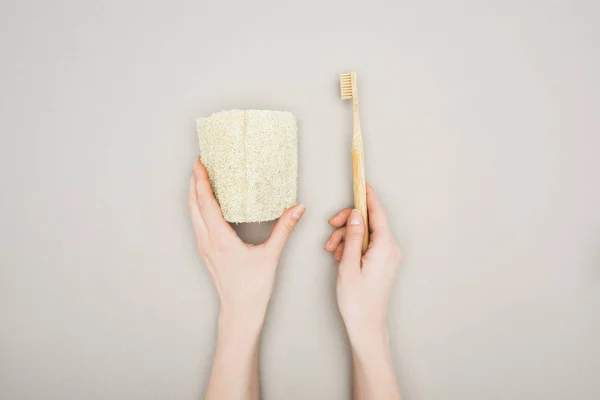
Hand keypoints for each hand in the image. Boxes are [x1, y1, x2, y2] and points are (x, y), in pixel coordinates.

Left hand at [188, 157, 305, 329]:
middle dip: (193, 182)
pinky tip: (205, 204)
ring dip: (193, 194)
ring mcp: (204, 247)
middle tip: (198, 163)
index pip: (206, 203)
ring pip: (192, 214)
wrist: (240, 312)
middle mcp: (207, 241)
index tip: (200, 164)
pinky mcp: (206, 252)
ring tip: (199, 178)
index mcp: (220, 239)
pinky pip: (197, 223)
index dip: (201, 181)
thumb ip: (284, 229)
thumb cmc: (253, 288)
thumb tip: (297, 209)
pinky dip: (197, 208)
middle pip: (193, 205)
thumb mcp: (271, 255)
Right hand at [324, 184, 401, 348]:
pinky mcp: (383, 262)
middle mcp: (390, 249)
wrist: (366, 326)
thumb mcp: (348, 265)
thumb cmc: (357, 300)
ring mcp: (388, 256)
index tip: (361, 183)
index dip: (368, 196)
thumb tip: (356, 214)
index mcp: (384, 247)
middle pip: (368, 222)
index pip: (377, 213)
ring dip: (346, 236)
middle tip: (331, 228)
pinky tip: (340, 255)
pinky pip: (367, 244)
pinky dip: (352, 245)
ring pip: (365, 233)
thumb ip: (352, 236)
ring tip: (332, 250)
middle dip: (348, 222)